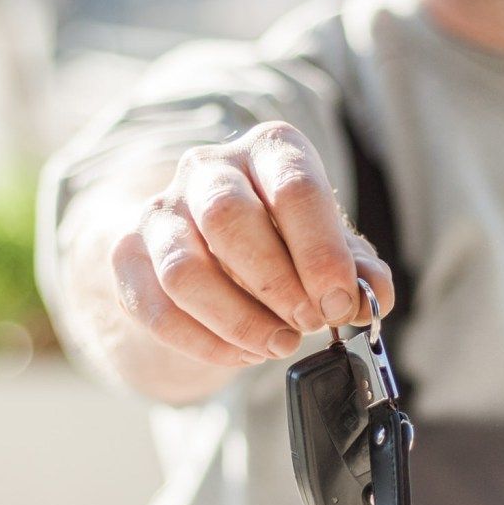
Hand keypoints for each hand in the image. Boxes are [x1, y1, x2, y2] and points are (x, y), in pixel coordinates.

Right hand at [110, 121, 394, 366]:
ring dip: (240, 320)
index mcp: (271, 151)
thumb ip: (360, 271)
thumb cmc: (285, 244)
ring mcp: (162, 211)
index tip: (339, 302)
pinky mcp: (129, 257)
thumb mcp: (332, 251)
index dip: (320, 253)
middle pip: (229, 217)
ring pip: (185, 270)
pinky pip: (157, 309)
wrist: (215, 252)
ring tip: (281, 344)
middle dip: (277, 284)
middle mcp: (210, 168)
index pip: (294, 187)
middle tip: (310, 323)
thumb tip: (374, 295)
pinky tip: (245, 353)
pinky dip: (207, 343)